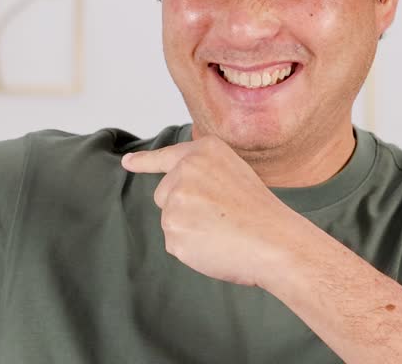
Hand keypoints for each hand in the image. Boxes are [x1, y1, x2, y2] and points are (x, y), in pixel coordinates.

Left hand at [121, 136, 307, 287]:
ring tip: (222, 231)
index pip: (167, 156)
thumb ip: (202, 175)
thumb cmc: (261, 213)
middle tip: (220, 217)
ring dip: (189, 229)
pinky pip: (174, 243)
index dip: (144, 161)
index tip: (127, 162)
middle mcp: (185, 170)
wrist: (275, 242)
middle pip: (164, 193)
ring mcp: (176, 199)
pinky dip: (191, 249)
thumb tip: (174, 194)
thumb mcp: (234, 174)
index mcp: (204, 151)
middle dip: (183, 207)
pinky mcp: (173, 229)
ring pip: (170, 220)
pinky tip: (215, 246)